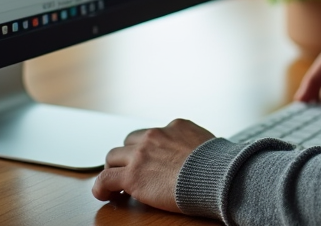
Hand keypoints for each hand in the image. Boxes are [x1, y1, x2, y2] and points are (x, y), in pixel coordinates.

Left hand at [92, 119, 214, 210]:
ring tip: (116, 183)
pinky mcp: (132, 176)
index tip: (151, 160)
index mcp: (175, 126)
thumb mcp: (210, 142)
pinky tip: (104, 194)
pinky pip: (105, 179)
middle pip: (129, 141)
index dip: (149, 149)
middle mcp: (155, 135)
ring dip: (115, 168)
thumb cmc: (219, 165)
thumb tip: (202, 152)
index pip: (152, 133)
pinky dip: (101, 187)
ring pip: (113, 157)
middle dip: (129, 156)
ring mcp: (141, 154)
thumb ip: (197, 143)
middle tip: (131, 170)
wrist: (215, 176)